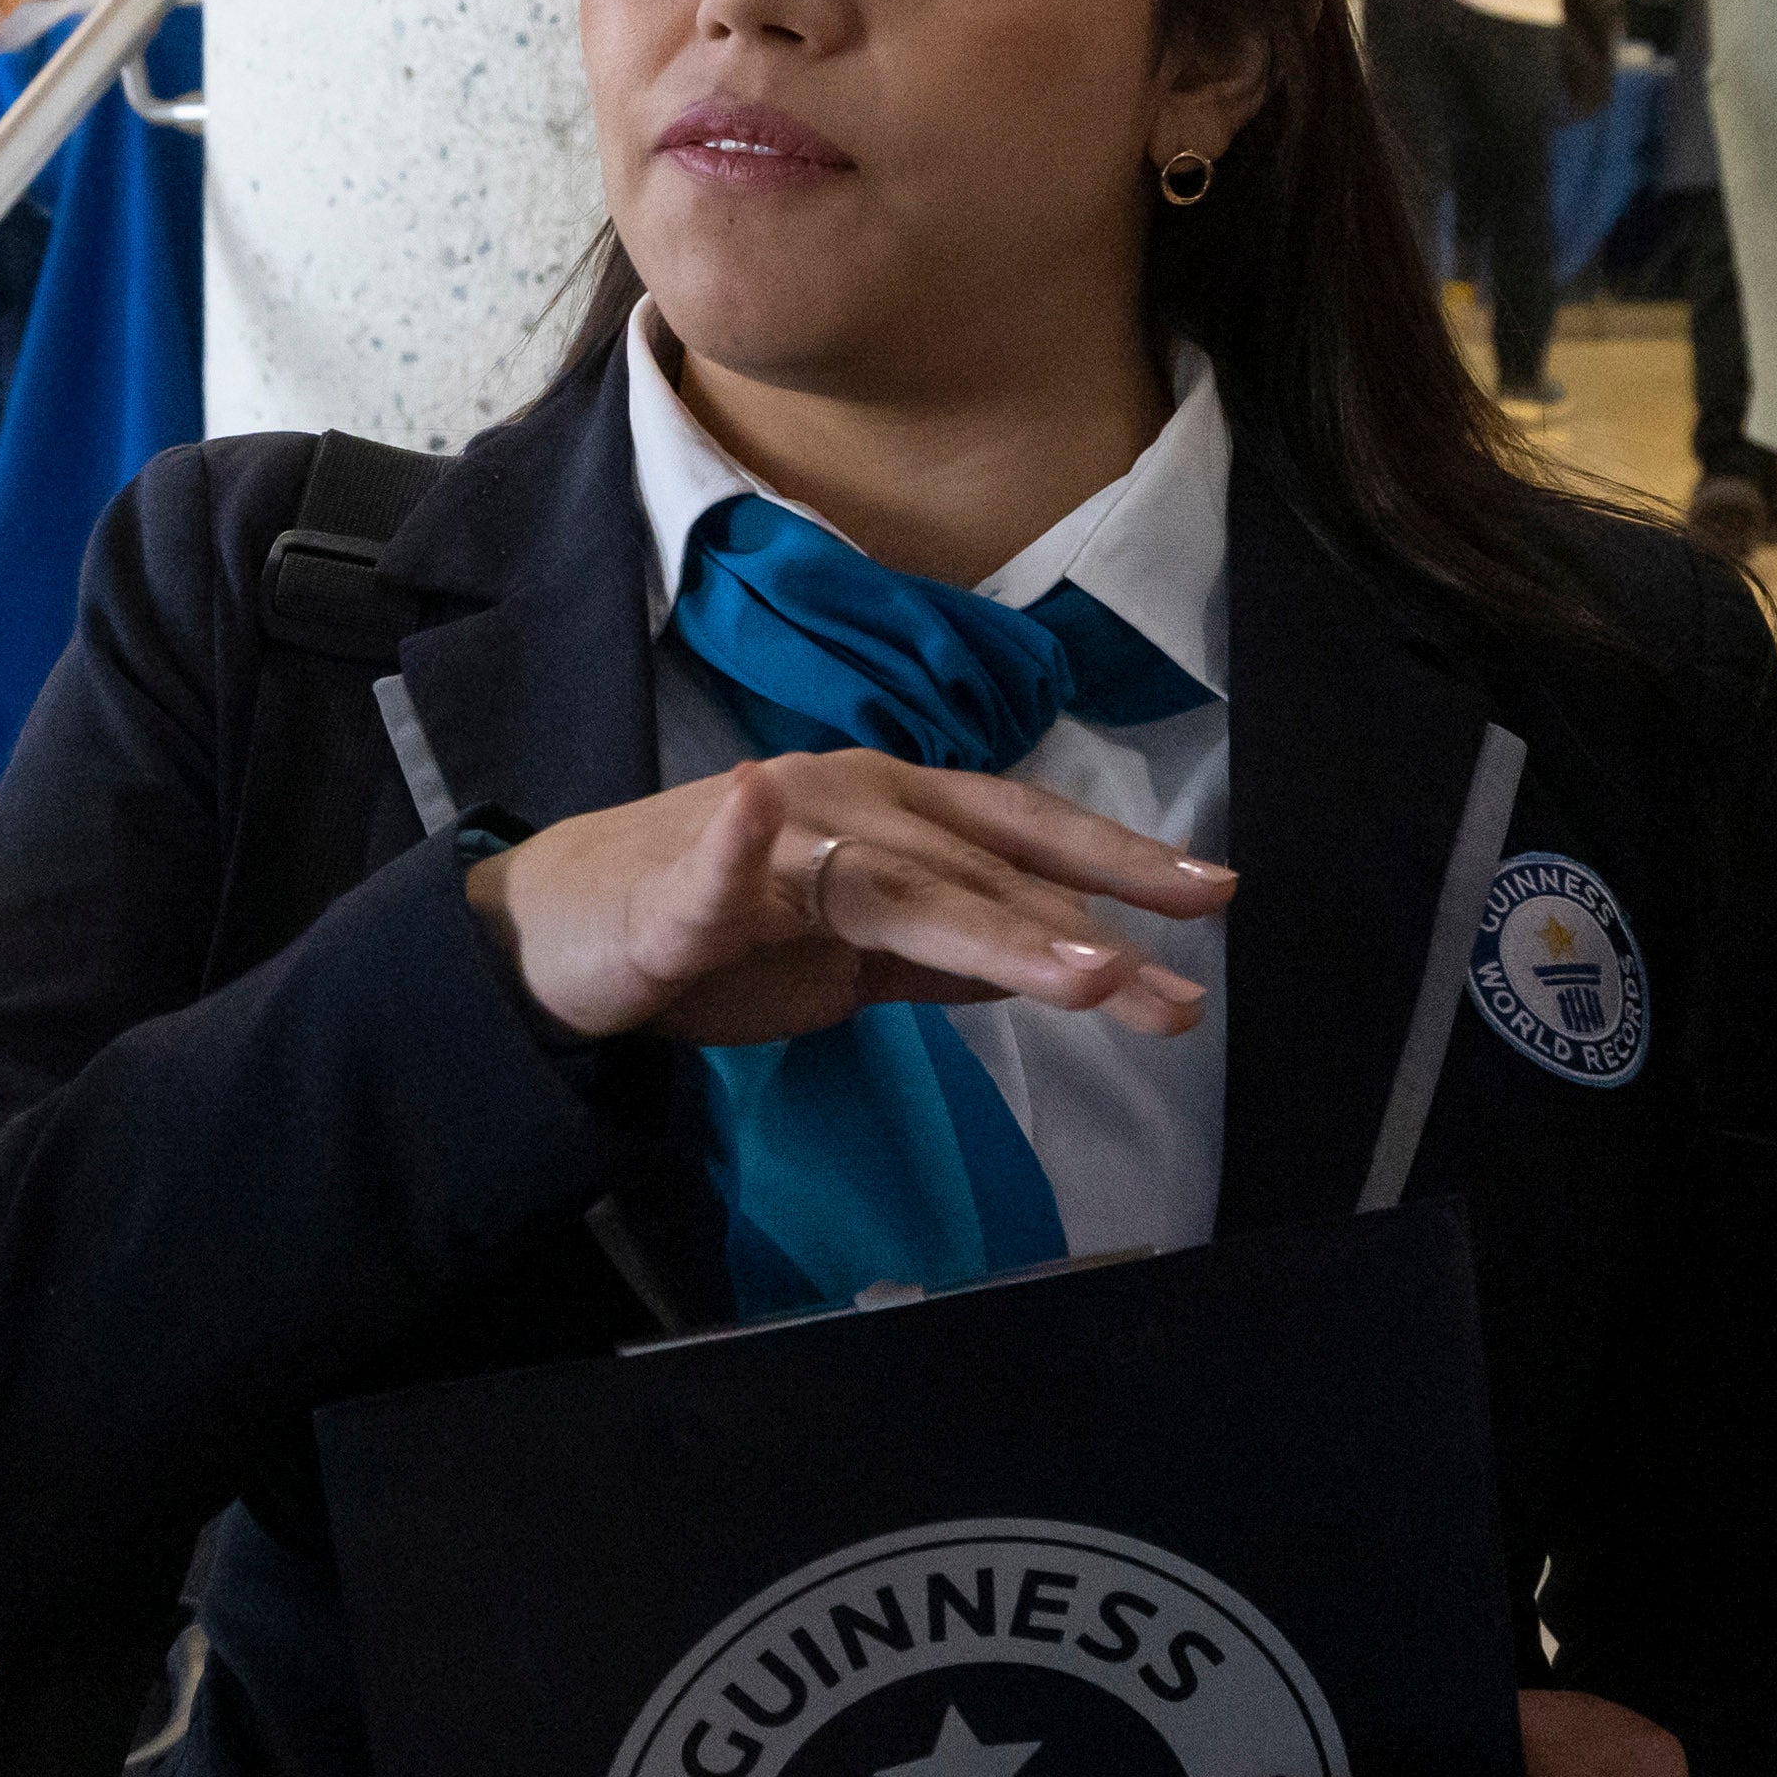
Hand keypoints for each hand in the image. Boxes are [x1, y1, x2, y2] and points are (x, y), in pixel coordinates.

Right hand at [458, 750, 1230, 1049]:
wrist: (564, 932)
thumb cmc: (720, 936)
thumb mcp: (860, 948)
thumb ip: (955, 951)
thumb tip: (1075, 961)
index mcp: (891, 812)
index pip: (1023, 832)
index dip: (1115, 861)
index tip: (1212, 896)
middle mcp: (844, 806)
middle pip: (982, 863)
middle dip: (1087, 918)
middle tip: (1179, 963)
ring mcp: (763, 844)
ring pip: (892, 885)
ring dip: (989, 923)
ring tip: (1081, 970)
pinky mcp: (678, 894)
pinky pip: (711, 873)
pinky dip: (731, 845)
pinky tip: (754, 806)